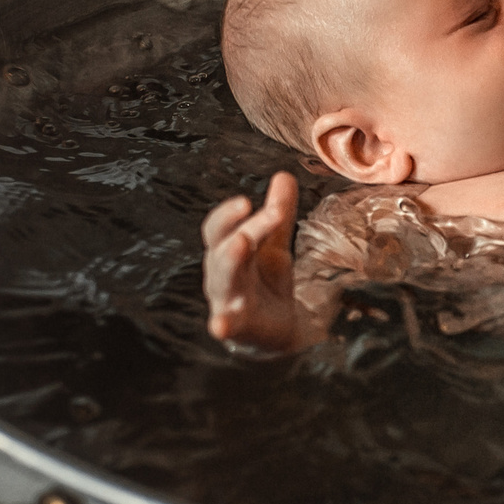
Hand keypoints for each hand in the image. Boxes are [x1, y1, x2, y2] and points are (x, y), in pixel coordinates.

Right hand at [201, 170, 308, 352]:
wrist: (277, 329)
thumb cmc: (266, 283)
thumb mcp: (275, 246)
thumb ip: (278, 214)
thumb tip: (284, 174)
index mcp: (227, 250)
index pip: (218, 228)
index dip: (228, 214)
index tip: (247, 200)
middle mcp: (221, 273)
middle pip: (223, 248)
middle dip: (238, 229)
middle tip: (254, 210)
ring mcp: (227, 300)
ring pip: (223, 279)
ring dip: (231, 260)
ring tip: (242, 243)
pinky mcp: (239, 326)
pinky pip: (226, 324)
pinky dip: (222, 324)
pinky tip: (220, 325)